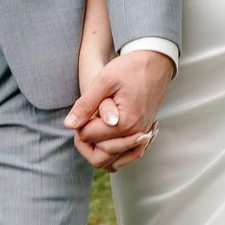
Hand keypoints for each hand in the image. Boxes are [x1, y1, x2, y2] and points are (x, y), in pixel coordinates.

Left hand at [66, 48, 174, 168]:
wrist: (156, 62)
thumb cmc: (130, 68)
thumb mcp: (104, 81)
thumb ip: (86, 105)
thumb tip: (68, 125)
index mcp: (124, 123)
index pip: (89, 137)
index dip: (78, 126)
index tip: (80, 112)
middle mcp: (135, 134)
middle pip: (100, 157)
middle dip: (86, 143)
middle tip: (84, 122)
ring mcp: (142, 137)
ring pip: (114, 162)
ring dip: (99, 152)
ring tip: (94, 130)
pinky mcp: (145, 135)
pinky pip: (128, 156)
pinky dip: (116, 154)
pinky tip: (107, 139)